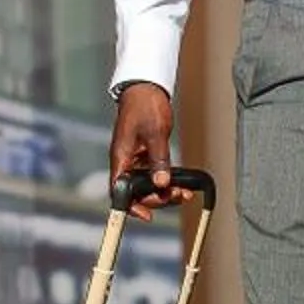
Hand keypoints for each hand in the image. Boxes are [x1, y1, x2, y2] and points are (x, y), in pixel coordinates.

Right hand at [109, 82, 183, 215]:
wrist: (146, 87)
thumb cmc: (144, 106)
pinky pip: (155, 173)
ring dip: (164, 191)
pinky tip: (181, 185)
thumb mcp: (155, 133)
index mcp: (121, 157)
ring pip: (148, 184)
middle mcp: (126, 161)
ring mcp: (136, 158)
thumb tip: (162, 184)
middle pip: (137, 191)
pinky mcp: (146, 153)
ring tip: (184, 194)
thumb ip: (159, 160)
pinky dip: (167, 180)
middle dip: (156, 198)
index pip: (120, 190)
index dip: (131, 206)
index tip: (146, 215)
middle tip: (177, 197)